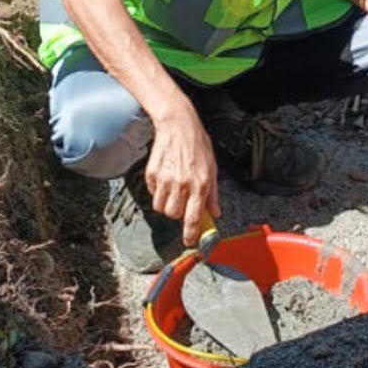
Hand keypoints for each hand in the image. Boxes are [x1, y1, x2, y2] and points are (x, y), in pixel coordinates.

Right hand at [145, 103, 221, 247]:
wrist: (178, 125)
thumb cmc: (198, 145)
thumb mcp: (212, 168)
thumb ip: (212, 194)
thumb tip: (215, 213)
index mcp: (200, 184)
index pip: (193, 218)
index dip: (190, 234)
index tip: (190, 242)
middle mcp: (182, 184)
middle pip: (173, 215)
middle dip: (177, 212)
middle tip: (182, 201)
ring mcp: (165, 179)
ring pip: (161, 207)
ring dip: (166, 203)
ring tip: (173, 189)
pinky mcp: (152, 174)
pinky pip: (152, 193)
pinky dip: (158, 190)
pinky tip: (166, 177)